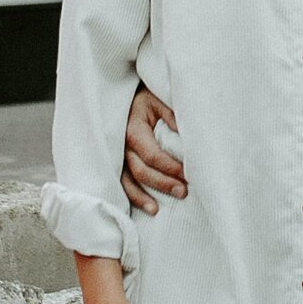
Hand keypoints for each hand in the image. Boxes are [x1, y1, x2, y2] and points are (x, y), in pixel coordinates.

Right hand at [122, 85, 185, 214]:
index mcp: (133, 128)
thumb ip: (171, 114)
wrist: (126, 93)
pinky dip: (131, 196)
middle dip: (162, 183)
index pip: (152, 154)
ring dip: (142, 196)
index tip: (188, 174)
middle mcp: (120, 144)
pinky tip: (145, 206)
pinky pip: (120, 182)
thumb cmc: (147, 96)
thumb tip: (186, 133)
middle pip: (141, 171)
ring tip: (157, 210)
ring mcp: (115, 154)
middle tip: (183, 192)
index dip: (170, 167)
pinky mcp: (114, 160)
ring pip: (127, 181)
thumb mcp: (159, 98)